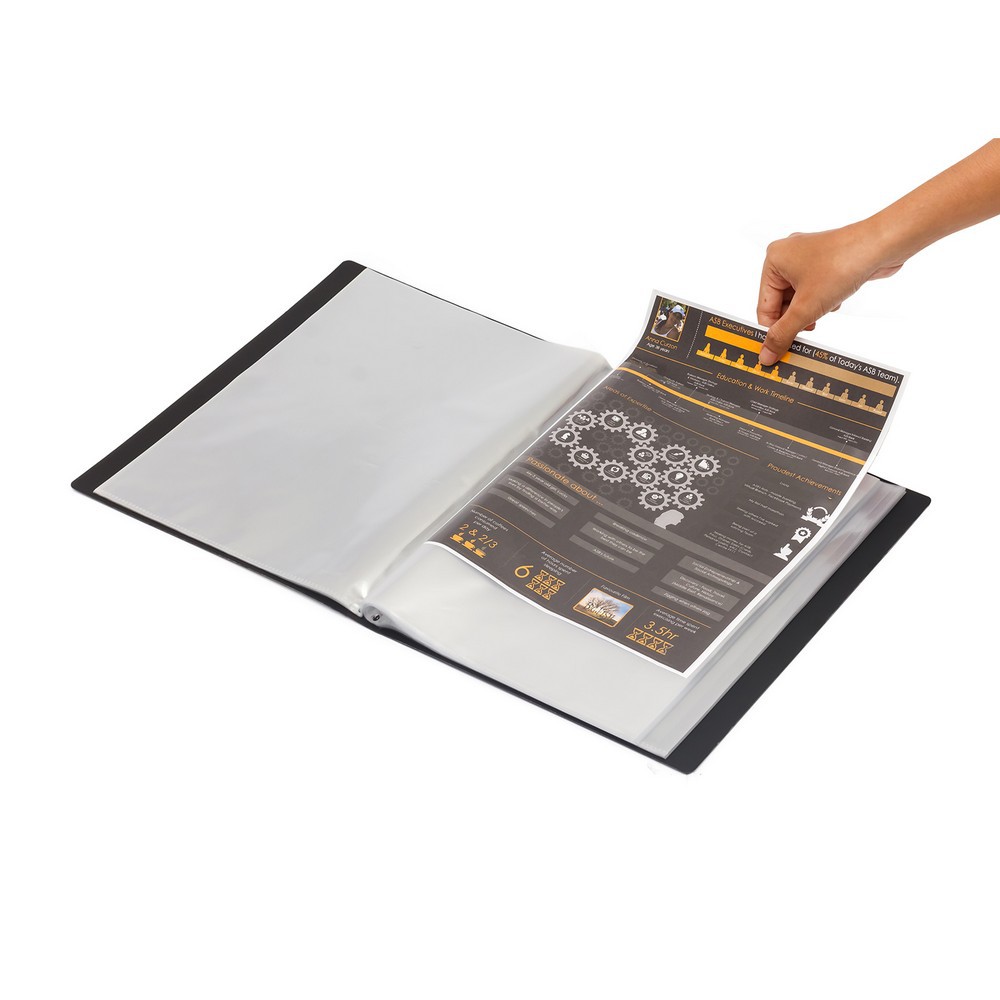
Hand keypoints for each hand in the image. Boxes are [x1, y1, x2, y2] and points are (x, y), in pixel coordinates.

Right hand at [756, 223, 903, 363]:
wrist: (881, 245)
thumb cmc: (842, 263)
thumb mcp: (806, 308)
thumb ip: (783, 333)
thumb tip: (766, 354)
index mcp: (774, 260)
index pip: (764, 306)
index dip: (772, 329)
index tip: (778, 349)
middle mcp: (788, 256)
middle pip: (780, 303)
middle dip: (794, 319)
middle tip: (805, 332)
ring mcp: (808, 258)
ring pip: (798, 298)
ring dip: (809, 311)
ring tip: (822, 311)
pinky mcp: (825, 262)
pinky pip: (813, 291)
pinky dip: (821, 301)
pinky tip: (833, 300)